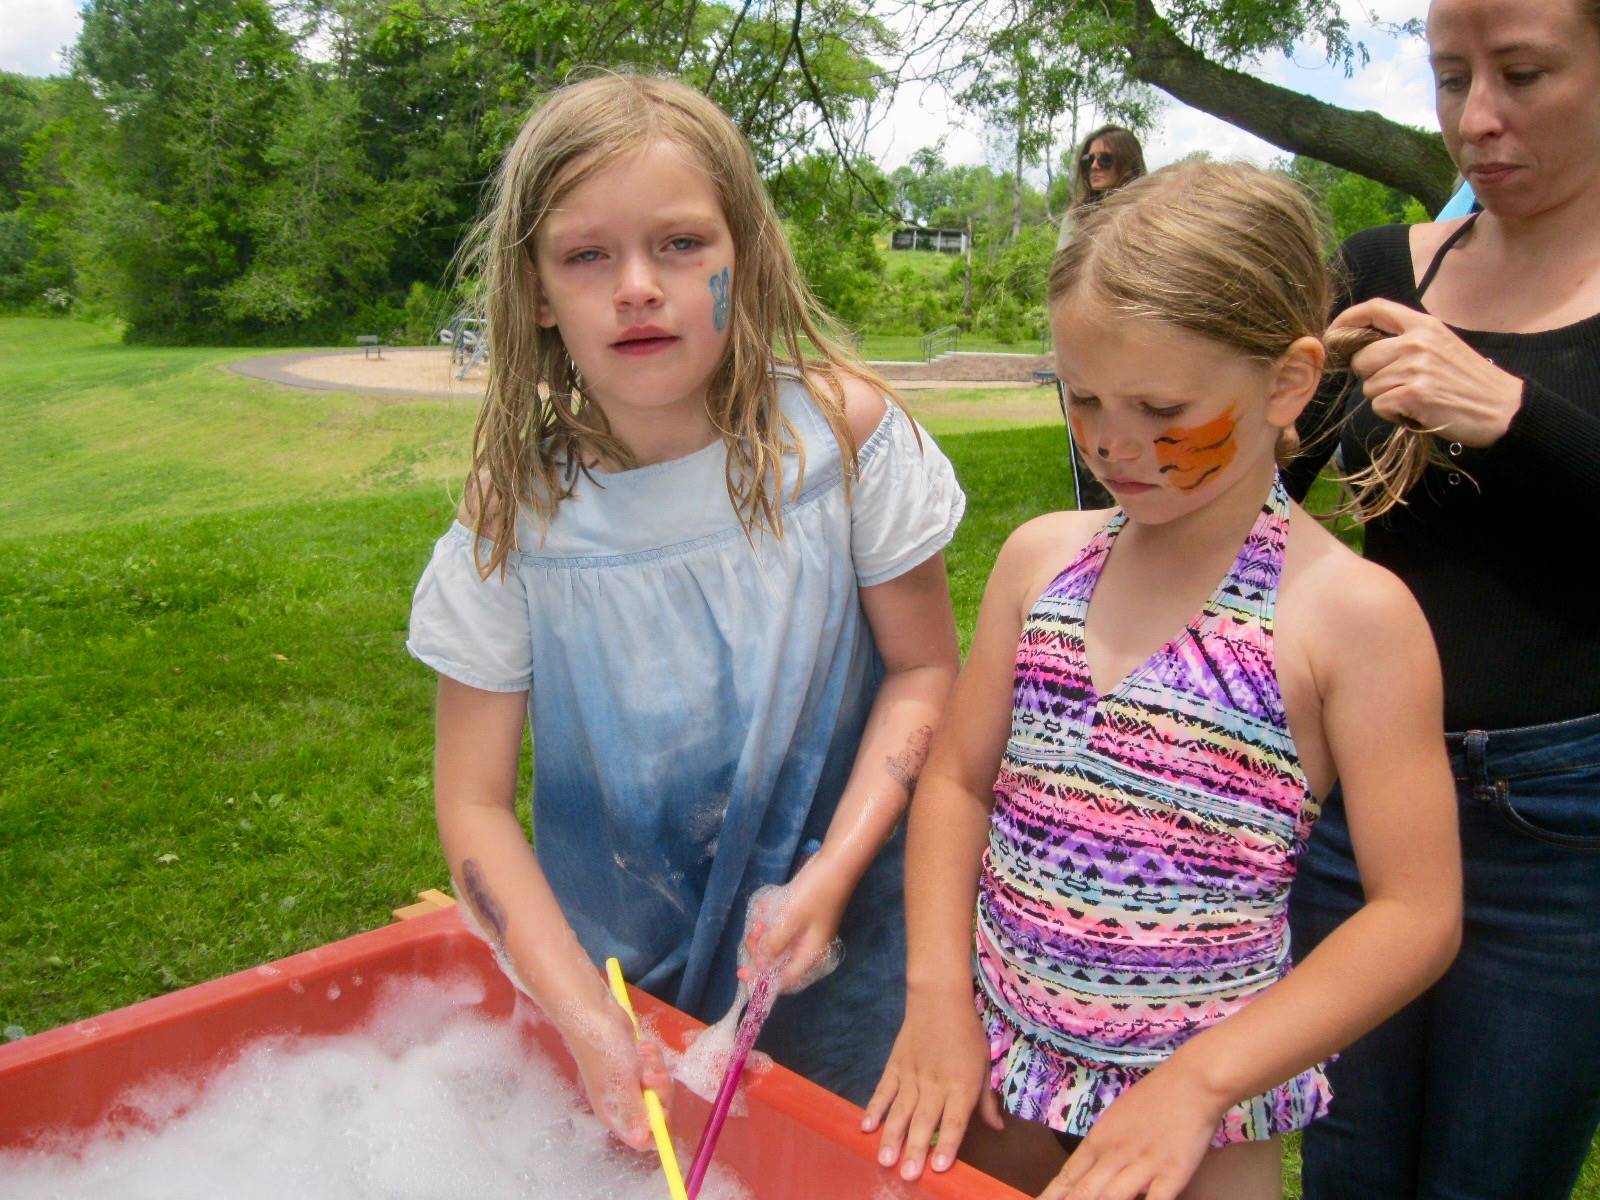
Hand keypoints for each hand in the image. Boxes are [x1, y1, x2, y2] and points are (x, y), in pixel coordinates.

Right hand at [556, 987, 674, 1150]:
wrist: (596, 1015)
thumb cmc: (605, 1052)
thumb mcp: (622, 1084)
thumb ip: (635, 1113)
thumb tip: (644, 1143)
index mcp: (616, 1115)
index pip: (644, 1137)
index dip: (658, 1126)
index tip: (662, 1108)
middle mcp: (624, 1103)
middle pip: (658, 1110)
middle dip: (659, 1090)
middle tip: (650, 1075)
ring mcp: (630, 1082)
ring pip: (660, 1086)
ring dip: (655, 1068)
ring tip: (641, 1055)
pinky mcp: (636, 1064)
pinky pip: (656, 1066)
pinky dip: (651, 1056)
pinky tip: (639, 1047)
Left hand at [743, 856, 851, 993]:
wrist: (836, 863)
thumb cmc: (814, 893)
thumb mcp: (790, 920)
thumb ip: (774, 944)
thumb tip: (760, 965)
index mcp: (811, 953)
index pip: (786, 979)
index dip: (764, 979)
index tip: (743, 972)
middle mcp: (811, 945)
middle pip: (781, 960)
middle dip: (762, 951)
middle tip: (751, 935)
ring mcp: (809, 929)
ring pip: (781, 942)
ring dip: (765, 934)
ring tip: (756, 920)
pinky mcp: (806, 914)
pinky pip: (784, 925)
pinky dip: (772, 920)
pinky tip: (764, 906)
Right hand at [860, 988, 1003, 1180]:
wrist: (938, 997)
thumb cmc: (967, 1032)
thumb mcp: (985, 1063)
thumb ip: (986, 1099)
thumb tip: (997, 1128)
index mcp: (962, 1084)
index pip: (955, 1120)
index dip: (947, 1144)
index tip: (939, 1168)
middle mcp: (936, 1083)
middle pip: (925, 1120)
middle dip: (916, 1149)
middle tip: (907, 1175)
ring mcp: (911, 1074)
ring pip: (901, 1110)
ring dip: (892, 1136)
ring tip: (885, 1160)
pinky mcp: (894, 1065)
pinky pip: (882, 1090)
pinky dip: (874, 1108)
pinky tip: (866, 1127)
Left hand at [1040, 1063, 1222, 1199]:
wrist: (1189, 1082)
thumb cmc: (1153, 1099)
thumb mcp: (1116, 1121)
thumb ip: (1104, 1151)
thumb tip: (1089, 1176)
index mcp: (1098, 1141)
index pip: (1068, 1176)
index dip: (1052, 1196)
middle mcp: (1115, 1155)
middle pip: (1084, 1192)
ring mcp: (1143, 1166)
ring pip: (1111, 1198)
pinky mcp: (1173, 1173)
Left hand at [1329, 298, 1522, 447]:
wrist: (1502, 408)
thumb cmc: (1467, 380)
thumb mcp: (1440, 345)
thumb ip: (1405, 339)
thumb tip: (1361, 345)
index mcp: (1423, 325)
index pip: (1375, 308)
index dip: (1347, 319)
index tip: (1334, 334)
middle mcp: (1417, 341)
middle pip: (1361, 357)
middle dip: (1371, 376)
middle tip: (1399, 385)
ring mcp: (1414, 367)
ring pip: (1369, 385)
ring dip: (1385, 397)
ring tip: (1415, 398)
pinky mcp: (1413, 394)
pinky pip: (1379, 405)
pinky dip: (1393, 413)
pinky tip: (1417, 411)